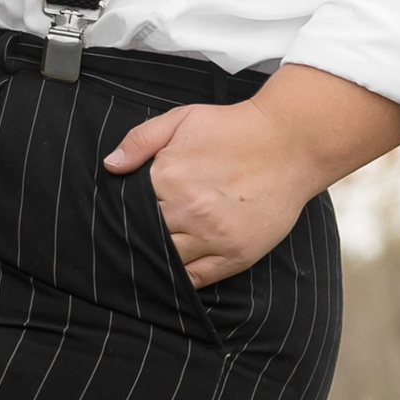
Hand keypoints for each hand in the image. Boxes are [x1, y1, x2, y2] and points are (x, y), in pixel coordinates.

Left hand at [105, 65, 399, 286]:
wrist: (289, 142)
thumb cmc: (234, 129)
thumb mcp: (182, 119)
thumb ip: (141, 140)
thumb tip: (111, 166)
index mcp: (168, 177)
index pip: (132, 209)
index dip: (128, 212)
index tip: (128, 214)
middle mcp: (188, 211)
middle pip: (148, 237)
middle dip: (142, 236)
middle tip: (140, 237)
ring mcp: (214, 237)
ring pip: (170, 261)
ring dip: (161, 259)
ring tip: (160, 252)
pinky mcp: (236, 255)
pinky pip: (198, 279)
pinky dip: (184, 279)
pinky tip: (179, 269)